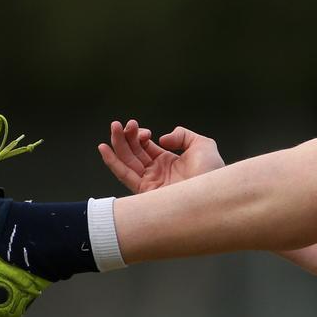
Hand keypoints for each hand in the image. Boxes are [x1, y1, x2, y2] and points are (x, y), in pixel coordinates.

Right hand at [97, 119, 224, 193]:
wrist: (213, 193)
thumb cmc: (213, 172)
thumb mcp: (202, 145)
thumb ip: (182, 135)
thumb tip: (162, 138)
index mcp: (168, 162)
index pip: (145, 147)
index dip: (140, 136)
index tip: (144, 131)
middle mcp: (157, 173)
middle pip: (133, 152)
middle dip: (126, 136)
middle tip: (119, 123)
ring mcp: (150, 182)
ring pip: (127, 161)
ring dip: (118, 144)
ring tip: (113, 127)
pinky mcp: (145, 192)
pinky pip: (125, 176)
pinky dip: (113, 162)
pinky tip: (104, 148)